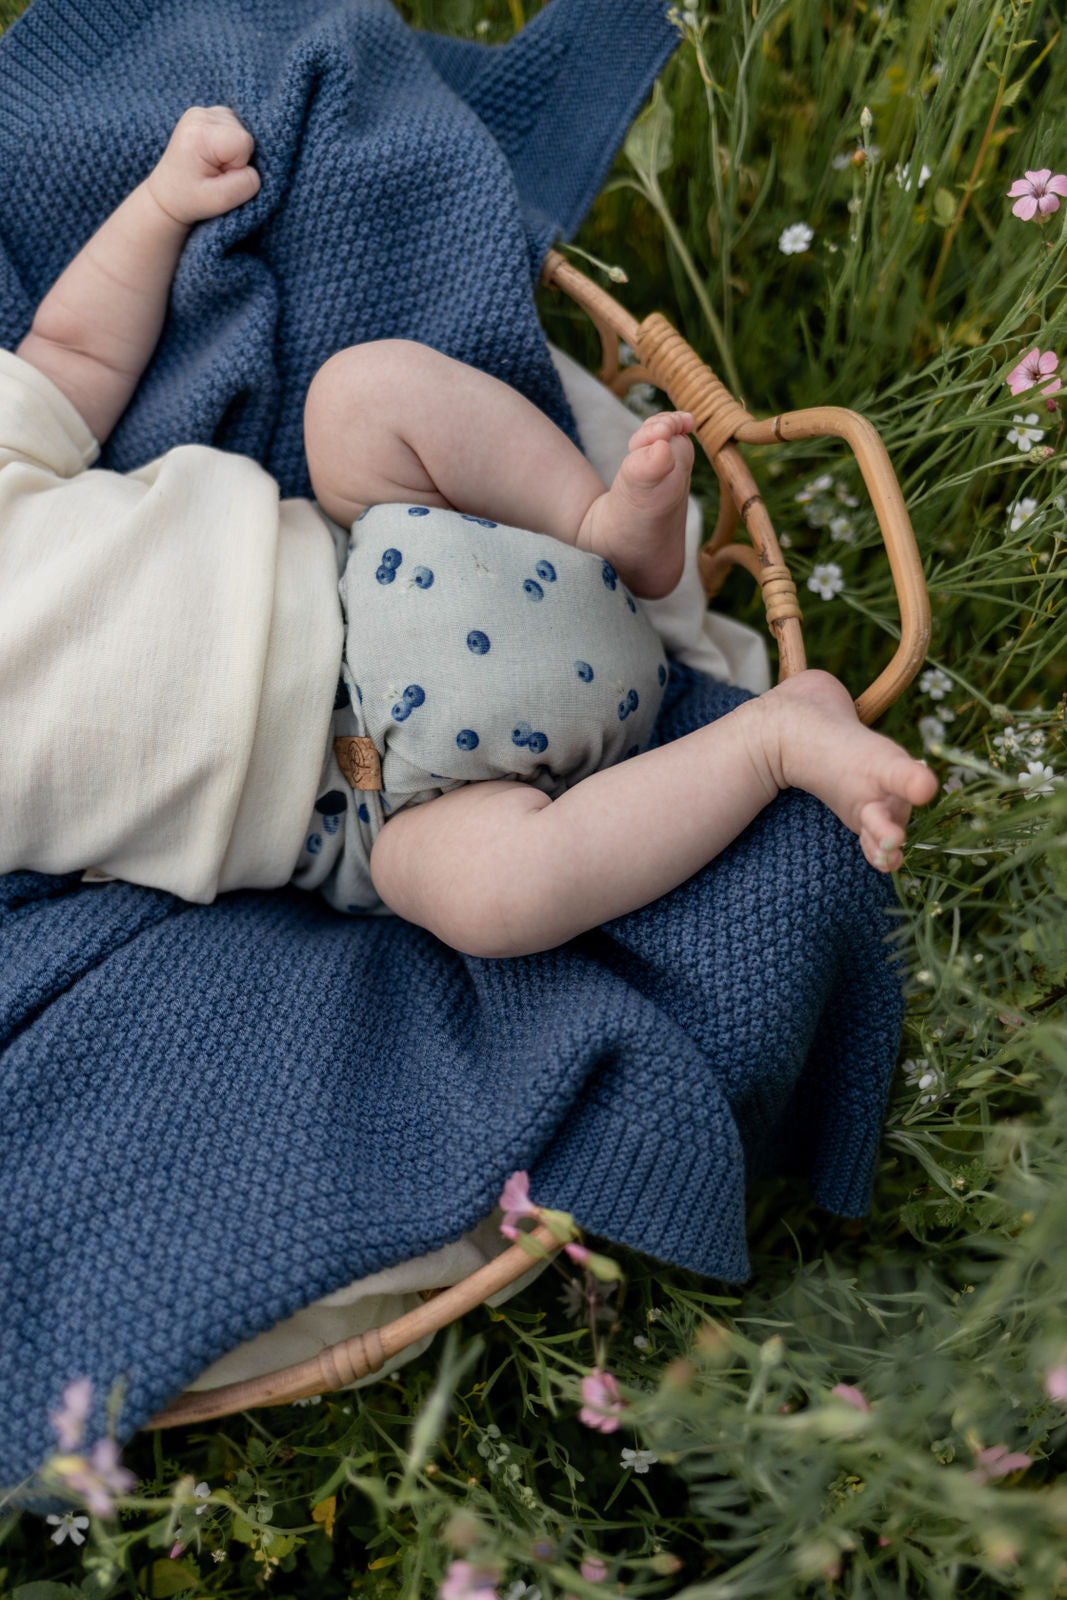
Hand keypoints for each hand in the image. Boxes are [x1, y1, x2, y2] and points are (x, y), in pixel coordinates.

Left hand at [146, 106, 260, 225]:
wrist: (167, 194)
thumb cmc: (190, 199)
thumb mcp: (219, 201)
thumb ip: (246, 184)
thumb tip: (260, 164)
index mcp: (199, 133)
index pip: (245, 142)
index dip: (240, 165)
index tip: (219, 176)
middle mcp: (199, 115)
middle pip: (245, 133)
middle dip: (237, 158)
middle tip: (214, 172)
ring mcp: (203, 111)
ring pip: (243, 129)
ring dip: (234, 152)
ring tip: (213, 164)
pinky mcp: (209, 114)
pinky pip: (236, 127)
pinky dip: (231, 144)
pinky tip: (214, 155)